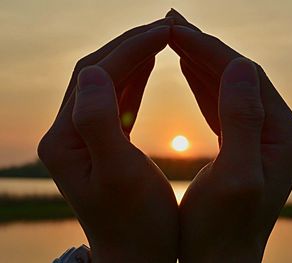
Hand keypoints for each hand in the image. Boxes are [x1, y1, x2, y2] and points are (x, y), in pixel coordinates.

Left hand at [38, 19, 177, 262]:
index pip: (95, 76)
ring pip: (106, 83)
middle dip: (130, 46)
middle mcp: (66, 134)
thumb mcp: (119, 175)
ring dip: (133, 58)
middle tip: (165, 28)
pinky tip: (149, 67)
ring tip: (160, 40)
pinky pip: (114, 100)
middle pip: (96, 73)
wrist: (136, 254)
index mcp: (65, 140)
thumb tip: (94, 72)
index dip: (130, 49)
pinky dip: (133, 79)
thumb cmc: (136, 224)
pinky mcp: (99, 141)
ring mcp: (82, 136)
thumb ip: (99, 122)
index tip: (164, 31)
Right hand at [166, 10, 291, 261]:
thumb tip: (239, 63)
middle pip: (240, 75)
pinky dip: (203, 82)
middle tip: (171, 24)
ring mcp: (266, 133)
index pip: (245, 76)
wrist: (219, 258)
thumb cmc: (221, 229)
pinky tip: (186, 69)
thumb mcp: (236, 177)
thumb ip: (242, 119)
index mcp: (284, 135)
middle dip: (204, 47)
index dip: (209, 50)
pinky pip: (224, 102)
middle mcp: (281, 129)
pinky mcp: (248, 140)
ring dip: (202, 60)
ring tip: (175, 38)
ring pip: (231, 85)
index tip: (175, 30)